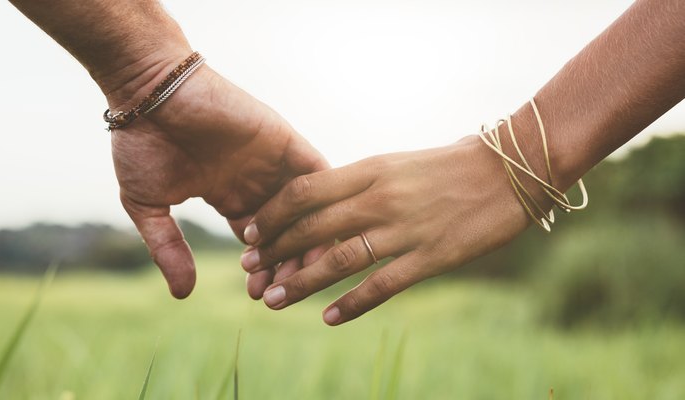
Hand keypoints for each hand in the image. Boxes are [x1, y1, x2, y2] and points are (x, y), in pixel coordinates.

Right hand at [110, 62, 326, 298]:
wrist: (148, 91)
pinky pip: (316, 173)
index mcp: (229, 195)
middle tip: (283, 292)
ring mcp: (273, 161)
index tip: (260, 296)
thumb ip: (168, 247)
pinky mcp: (284, 140)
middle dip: (286, 264)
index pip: (259, 242)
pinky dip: (322, 201)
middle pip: (287, 231)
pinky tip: (321, 233)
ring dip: (306, 240)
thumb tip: (183, 295)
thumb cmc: (141, 141)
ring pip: (306, 208)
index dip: (263, 269)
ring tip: (300, 273)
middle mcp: (256, 181)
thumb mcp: (149, 205)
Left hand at [241, 136, 537, 324]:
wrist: (510, 169)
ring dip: (302, 282)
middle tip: (249, 270)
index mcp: (369, 169)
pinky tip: (329, 318)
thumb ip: (359, 183)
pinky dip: (352, 304)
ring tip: (274, 299)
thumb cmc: (451, 164)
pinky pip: (382, 285)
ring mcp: (405, 229)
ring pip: (339, 260)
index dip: (271, 214)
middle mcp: (380, 198)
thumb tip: (321, 204)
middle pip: (311, 228)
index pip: (303, 192)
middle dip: (274, 250)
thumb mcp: (395, 163)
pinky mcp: (430, 257)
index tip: (250, 231)